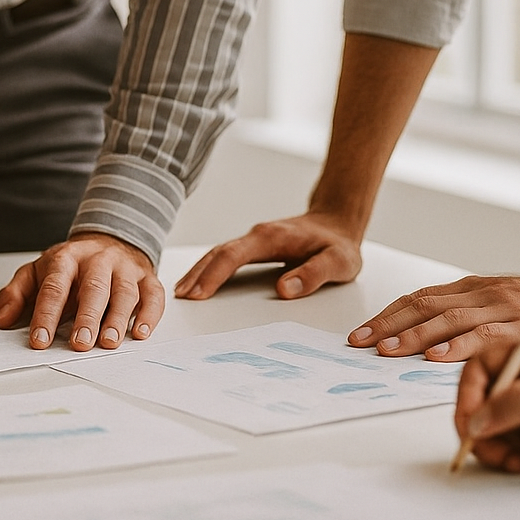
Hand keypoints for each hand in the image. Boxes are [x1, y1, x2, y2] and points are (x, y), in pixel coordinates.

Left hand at [0, 233, 164, 350]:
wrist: (108, 239)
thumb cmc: (70, 265)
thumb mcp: (36, 272)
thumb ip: (16, 293)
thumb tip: (4, 319)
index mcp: (65, 259)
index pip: (55, 287)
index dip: (46, 315)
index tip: (40, 341)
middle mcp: (97, 261)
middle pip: (93, 288)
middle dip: (87, 317)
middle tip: (80, 343)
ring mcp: (124, 268)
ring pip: (124, 292)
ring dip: (118, 318)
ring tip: (109, 342)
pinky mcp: (146, 277)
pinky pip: (153, 294)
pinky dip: (150, 314)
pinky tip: (141, 333)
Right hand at [174, 211, 362, 300]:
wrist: (337, 222)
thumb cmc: (338, 244)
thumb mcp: (338, 262)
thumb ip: (313, 274)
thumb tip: (283, 290)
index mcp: (272, 237)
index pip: (234, 255)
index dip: (213, 274)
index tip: (198, 293)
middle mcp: (257, 235)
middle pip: (218, 253)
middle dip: (197, 275)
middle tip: (180, 298)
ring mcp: (254, 239)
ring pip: (217, 253)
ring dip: (198, 271)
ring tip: (181, 292)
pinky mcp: (254, 246)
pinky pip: (224, 256)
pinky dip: (208, 268)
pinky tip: (199, 280)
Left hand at [348, 274, 519, 360]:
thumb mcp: (499, 305)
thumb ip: (468, 318)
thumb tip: (427, 341)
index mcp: (471, 289)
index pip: (418, 299)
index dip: (387, 315)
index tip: (360, 333)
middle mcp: (480, 294)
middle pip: (424, 306)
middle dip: (387, 325)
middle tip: (359, 343)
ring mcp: (501, 307)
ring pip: (448, 319)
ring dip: (414, 336)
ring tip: (386, 351)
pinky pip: (486, 335)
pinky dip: (458, 345)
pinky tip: (436, 357)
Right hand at [455, 344, 519, 471]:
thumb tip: (479, 420)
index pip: (480, 370)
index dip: (467, 395)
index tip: (469, 422)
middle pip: (477, 401)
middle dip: (476, 427)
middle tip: (484, 448)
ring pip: (487, 427)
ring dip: (489, 445)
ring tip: (507, 458)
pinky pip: (504, 445)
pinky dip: (504, 456)